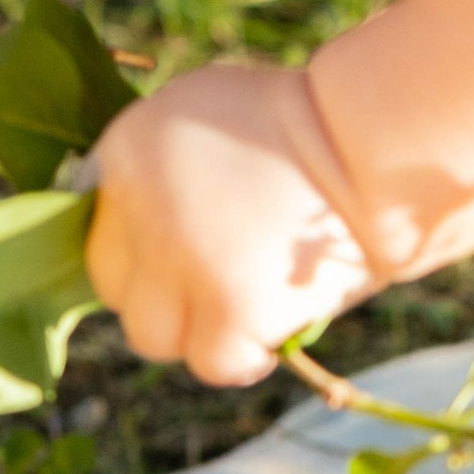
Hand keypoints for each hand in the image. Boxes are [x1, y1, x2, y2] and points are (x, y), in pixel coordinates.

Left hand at [86, 64, 381, 385]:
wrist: (374, 143)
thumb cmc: (304, 121)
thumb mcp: (206, 111)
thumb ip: (158, 165)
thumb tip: (134, 224)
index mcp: (128, 151)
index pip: (99, 231)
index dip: (142, 250)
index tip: (184, 251)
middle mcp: (143, 208)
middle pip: (113, 288)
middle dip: (159, 290)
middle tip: (213, 281)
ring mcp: (183, 263)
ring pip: (151, 336)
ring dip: (192, 330)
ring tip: (239, 309)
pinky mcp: (230, 309)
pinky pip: (209, 363)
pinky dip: (238, 359)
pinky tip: (263, 342)